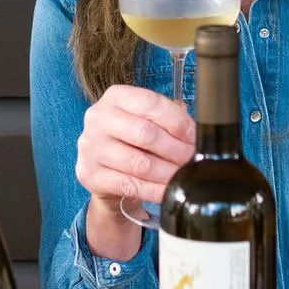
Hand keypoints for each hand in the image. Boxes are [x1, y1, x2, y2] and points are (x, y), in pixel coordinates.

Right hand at [76, 85, 196, 261]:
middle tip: (192, 160)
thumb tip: (199, 134)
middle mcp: (98, 118)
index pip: (150, 103)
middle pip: (145, 134)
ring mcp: (90, 147)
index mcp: (115, 97)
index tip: (194, 136)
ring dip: (168, 173)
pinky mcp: (89, 174)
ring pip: (139, 163)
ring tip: (184, 176)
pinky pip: (130, 185)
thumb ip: (170, 121)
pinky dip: (154, 190)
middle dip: (176, 149)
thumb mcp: (147, 122)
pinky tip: (169, 191)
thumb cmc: (133, 142)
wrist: (107, 172)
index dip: (176, 121)